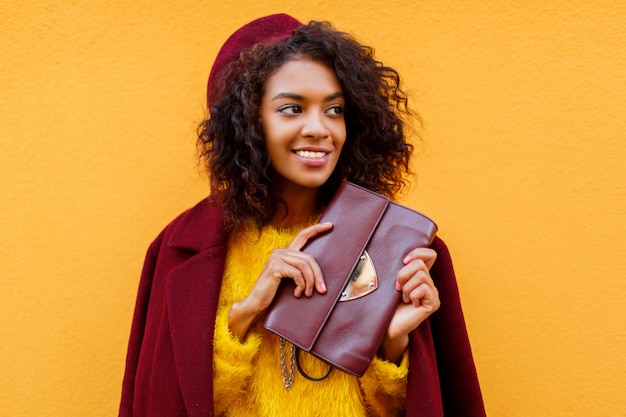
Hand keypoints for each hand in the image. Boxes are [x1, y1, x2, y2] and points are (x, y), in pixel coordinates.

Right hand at [228, 222, 332, 340]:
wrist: (256, 302)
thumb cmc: (273, 292)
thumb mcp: (289, 279)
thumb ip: (300, 271)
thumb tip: (320, 277)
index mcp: (285, 252)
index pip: (302, 236)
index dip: (316, 229)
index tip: (329, 225)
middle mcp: (280, 251)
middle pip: (309, 258)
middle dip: (318, 275)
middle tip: (322, 289)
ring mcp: (276, 257)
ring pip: (305, 265)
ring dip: (310, 282)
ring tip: (308, 293)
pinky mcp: (275, 266)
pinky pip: (297, 274)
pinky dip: (301, 285)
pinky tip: (298, 293)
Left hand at [379, 247, 439, 362]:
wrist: (386, 326)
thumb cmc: (386, 304)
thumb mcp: (392, 282)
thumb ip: (401, 268)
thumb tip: (404, 256)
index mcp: (420, 276)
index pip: (430, 254)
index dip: (417, 252)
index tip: (403, 261)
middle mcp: (429, 283)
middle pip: (420, 263)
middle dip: (403, 274)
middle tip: (398, 288)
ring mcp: (433, 294)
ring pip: (421, 275)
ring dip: (406, 287)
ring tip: (404, 298)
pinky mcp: (433, 303)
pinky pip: (423, 288)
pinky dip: (411, 295)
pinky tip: (409, 304)